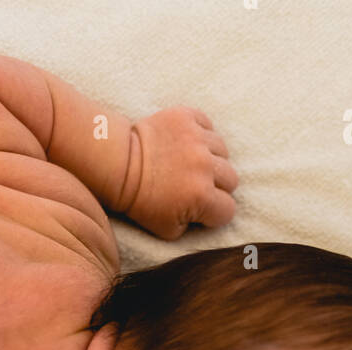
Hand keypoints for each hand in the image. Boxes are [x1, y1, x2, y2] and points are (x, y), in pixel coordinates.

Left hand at [124, 107, 238, 239]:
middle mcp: (204, 166)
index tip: (202, 209)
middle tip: (198, 186)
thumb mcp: (168, 230)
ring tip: (194, 163)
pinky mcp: (187, 117)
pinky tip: (188, 144)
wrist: (119, 165)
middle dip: (218, 186)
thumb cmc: (141, 201)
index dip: (216, 212)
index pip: (228, 209)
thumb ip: (194, 226)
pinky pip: (208, 125)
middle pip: (231, 180)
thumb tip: (206, 216)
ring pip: (223, 151)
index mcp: (202, 196)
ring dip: (212, 159)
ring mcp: (197, 139)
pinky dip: (202, 134)